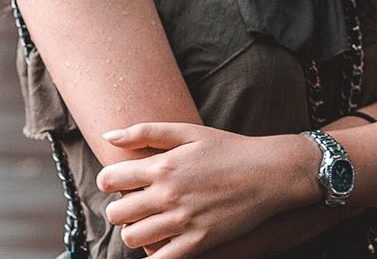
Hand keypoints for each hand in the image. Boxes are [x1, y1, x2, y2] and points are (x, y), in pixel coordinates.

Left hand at [97, 122, 308, 256]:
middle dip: (118, 211)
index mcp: (161, 166)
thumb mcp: (188, 131)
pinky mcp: (199, 242)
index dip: (108, 182)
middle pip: (116, 213)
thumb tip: (108, 136)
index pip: (109, 179)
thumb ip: (145, 131)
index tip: (119, 184)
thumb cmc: (227, 149)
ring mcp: (183, 221)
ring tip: (147, 225)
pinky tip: (160, 246)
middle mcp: (167, 195)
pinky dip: (154, 256)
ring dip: (134, 233)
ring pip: (132, 238)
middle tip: (133, 207)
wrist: (268, 173)